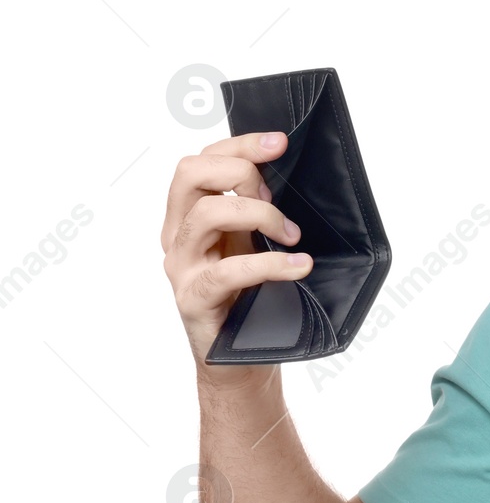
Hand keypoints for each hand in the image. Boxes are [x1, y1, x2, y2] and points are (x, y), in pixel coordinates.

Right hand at [161, 131, 310, 380]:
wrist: (238, 359)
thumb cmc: (252, 298)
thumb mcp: (254, 244)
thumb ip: (259, 210)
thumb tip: (292, 172)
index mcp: (189, 215)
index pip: (203, 161)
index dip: (240, 145)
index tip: (280, 143)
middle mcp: (178, 235)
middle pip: (190, 174)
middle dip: (241, 172)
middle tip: (276, 197)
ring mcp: (182, 267)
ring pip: (205, 215)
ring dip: (260, 215)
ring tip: (293, 236)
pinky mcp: (195, 299)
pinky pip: (226, 273)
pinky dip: (269, 264)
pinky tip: (299, 265)